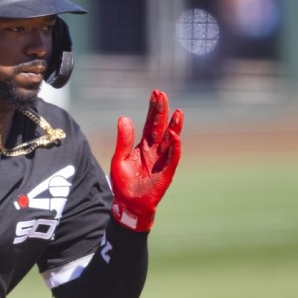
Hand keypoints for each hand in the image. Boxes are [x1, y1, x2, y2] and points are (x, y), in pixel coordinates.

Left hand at [110, 89, 182, 231]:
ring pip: (170, 140)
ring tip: (178, 112)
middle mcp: (155, 150)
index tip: (155, 93)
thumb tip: (124, 117)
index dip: (153, 108)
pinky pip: (172, 157)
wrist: (128, 204)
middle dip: (162, 111)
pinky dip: (175, 146)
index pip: (150, 123)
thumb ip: (123, 140)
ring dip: (174, 126)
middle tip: (162, 94)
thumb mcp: (119, 158)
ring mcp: (162, 160)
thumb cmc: (123, 183)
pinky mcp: (166, 172)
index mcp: (143, 146)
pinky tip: (174, 134)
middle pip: (160, 127)